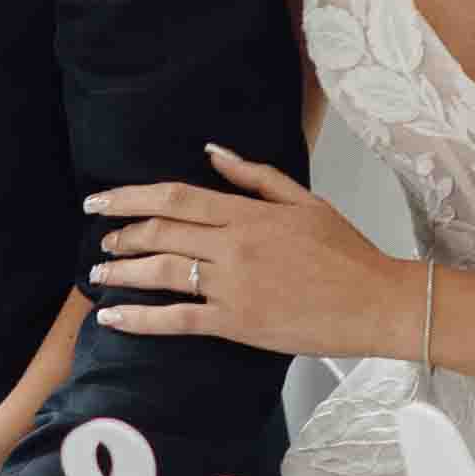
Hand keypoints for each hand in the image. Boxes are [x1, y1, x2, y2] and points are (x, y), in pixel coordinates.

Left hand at [84, 146, 415, 358]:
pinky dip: (140, 319)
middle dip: (121, 236)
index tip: (99, 201)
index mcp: (248, 213)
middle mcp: (235, 245)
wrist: (376, 302)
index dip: (129, 197)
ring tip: (98, 276)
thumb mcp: (304, 200)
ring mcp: (234, 285)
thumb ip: (254, 176)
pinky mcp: (238, 323)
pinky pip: (178, 319)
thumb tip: (211, 152)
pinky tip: (113, 319)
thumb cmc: (346, 253)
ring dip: (123, 273)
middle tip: (101, 242)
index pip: (175, 197)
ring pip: (163, 272)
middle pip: (161, 232)